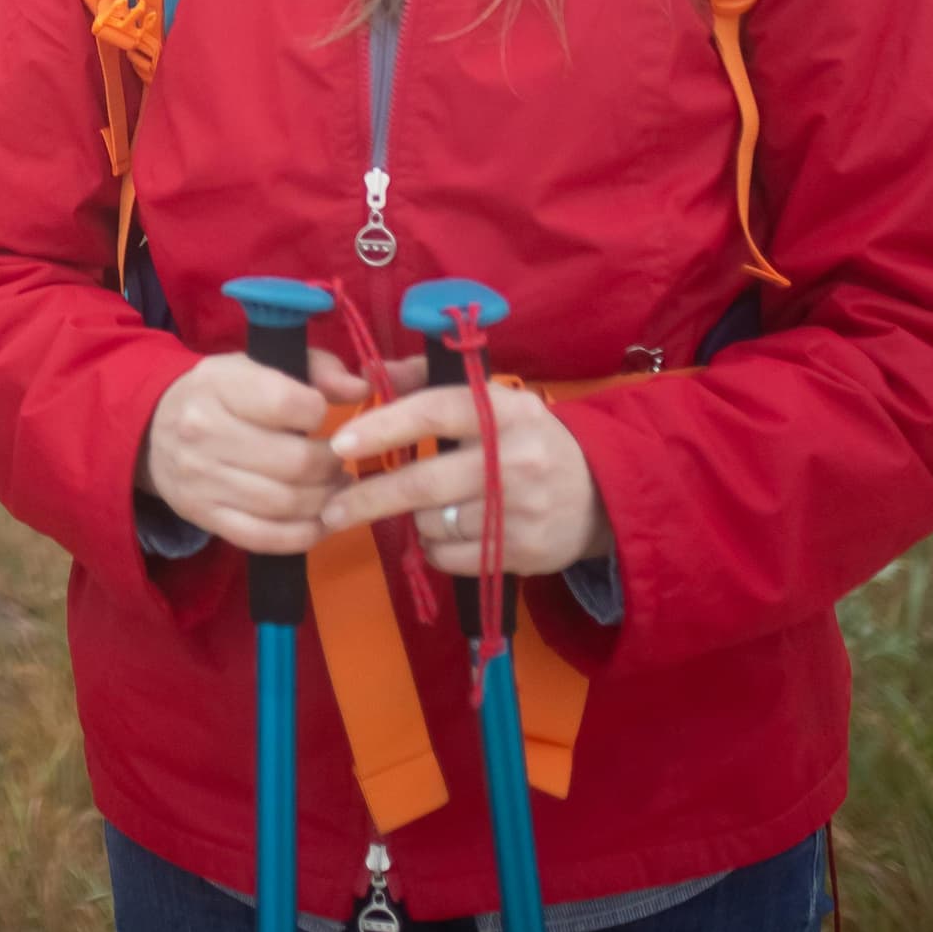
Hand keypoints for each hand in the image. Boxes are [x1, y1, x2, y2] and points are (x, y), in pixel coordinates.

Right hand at [138, 345, 370, 555]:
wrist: (150, 431)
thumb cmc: (219, 393)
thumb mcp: (257, 364)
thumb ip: (315, 368)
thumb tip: (361, 389)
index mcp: (219, 385)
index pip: (288, 402)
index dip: (320, 410)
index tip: (322, 413)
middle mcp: (204, 433)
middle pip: (295, 462)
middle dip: (332, 463)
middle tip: (339, 459)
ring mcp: (202, 480)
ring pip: (285, 503)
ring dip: (325, 500)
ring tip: (335, 487)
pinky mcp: (204, 517)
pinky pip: (265, 538)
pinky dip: (303, 535)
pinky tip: (320, 521)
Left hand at [318, 381, 611, 575]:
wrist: (600, 492)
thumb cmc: (524, 438)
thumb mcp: (490, 398)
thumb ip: (427, 381)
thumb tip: (371, 374)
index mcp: (505, 409)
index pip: (434, 412)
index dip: (383, 427)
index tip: (340, 443)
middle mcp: (516, 458)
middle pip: (425, 483)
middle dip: (369, 497)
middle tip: (331, 509)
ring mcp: (523, 510)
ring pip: (433, 524)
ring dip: (412, 520)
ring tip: (423, 508)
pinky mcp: (524, 552)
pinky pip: (450, 557)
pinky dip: (434, 547)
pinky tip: (447, 532)